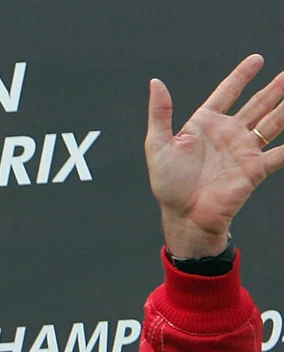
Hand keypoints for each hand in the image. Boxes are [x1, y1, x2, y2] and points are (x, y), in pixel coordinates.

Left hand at [147, 54, 283, 257]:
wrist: (184, 216)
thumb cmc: (168, 184)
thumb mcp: (157, 145)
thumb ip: (160, 113)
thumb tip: (156, 83)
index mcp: (205, 124)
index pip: (227, 93)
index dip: (241, 76)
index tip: (256, 59)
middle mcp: (228, 133)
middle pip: (257, 103)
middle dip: (275, 87)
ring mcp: (244, 149)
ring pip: (273, 121)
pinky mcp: (256, 168)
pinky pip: (281, 152)